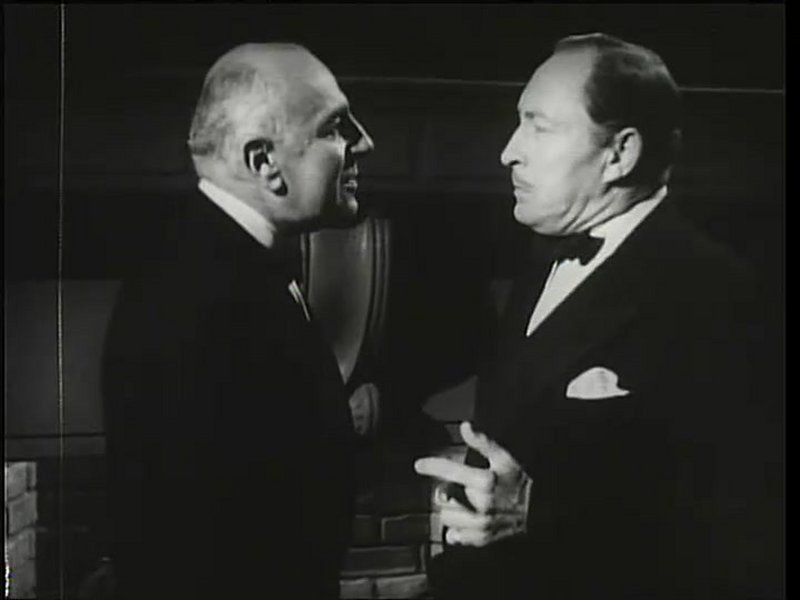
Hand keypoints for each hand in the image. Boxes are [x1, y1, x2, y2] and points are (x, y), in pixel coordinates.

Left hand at [414, 421, 531, 546]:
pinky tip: (462, 519)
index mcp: (485, 481)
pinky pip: (454, 536)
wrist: (537, 509)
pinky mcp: (481, 538)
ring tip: (458, 502)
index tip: (419, 465)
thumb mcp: (503, 457)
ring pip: (445, 516)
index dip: (431, 465)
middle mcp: (481, 504)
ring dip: (447, 508)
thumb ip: (482, 441)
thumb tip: (466, 426)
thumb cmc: (518, 480)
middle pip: (442, 496)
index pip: (449, 470)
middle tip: (451, 486)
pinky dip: (454, 529)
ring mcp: (480, 523)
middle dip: (443, 489)